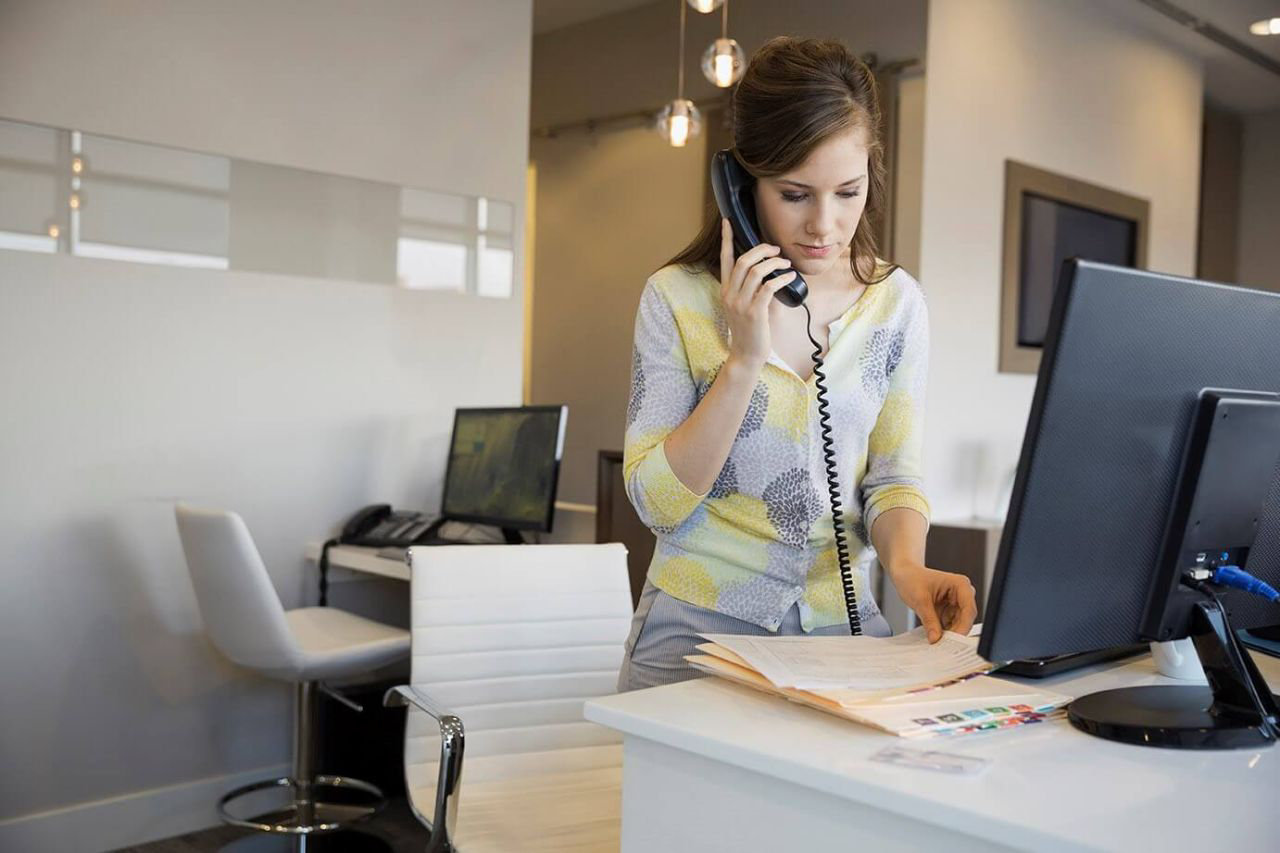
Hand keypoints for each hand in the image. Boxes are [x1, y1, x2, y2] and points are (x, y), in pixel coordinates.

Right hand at [719, 218, 796, 370]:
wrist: (746, 355)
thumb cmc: (749, 331)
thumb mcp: (742, 306)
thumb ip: (750, 288)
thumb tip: (768, 272)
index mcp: (726, 291)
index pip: (724, 259)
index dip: (726, 239)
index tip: (727, 222)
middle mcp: (730, 295)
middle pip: (743, 261)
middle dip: (761, 250)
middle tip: (775, 250)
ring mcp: (741, 304)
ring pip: (756, 271)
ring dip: (774, 263)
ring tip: (785, 264)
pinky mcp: (754, 313)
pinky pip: (768, 287)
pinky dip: (782, 278)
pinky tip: (790, 277)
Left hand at [890, 564, 977, 643]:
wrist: (904, 574)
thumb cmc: (912, 578)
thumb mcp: (920, 600)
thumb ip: (929, 620)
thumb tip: (936, 638)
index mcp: (960, 585)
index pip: (968, 609)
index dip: (963, 626)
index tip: (954, 640)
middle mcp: (962, 594)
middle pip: (966, 619)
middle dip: (955, 632)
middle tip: (944, 645)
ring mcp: (956, 603)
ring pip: (959, 624)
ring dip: (949, 634)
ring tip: (937, 642)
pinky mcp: (949, 610)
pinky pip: (951, 625)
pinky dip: (943, 632)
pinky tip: (935, 636)